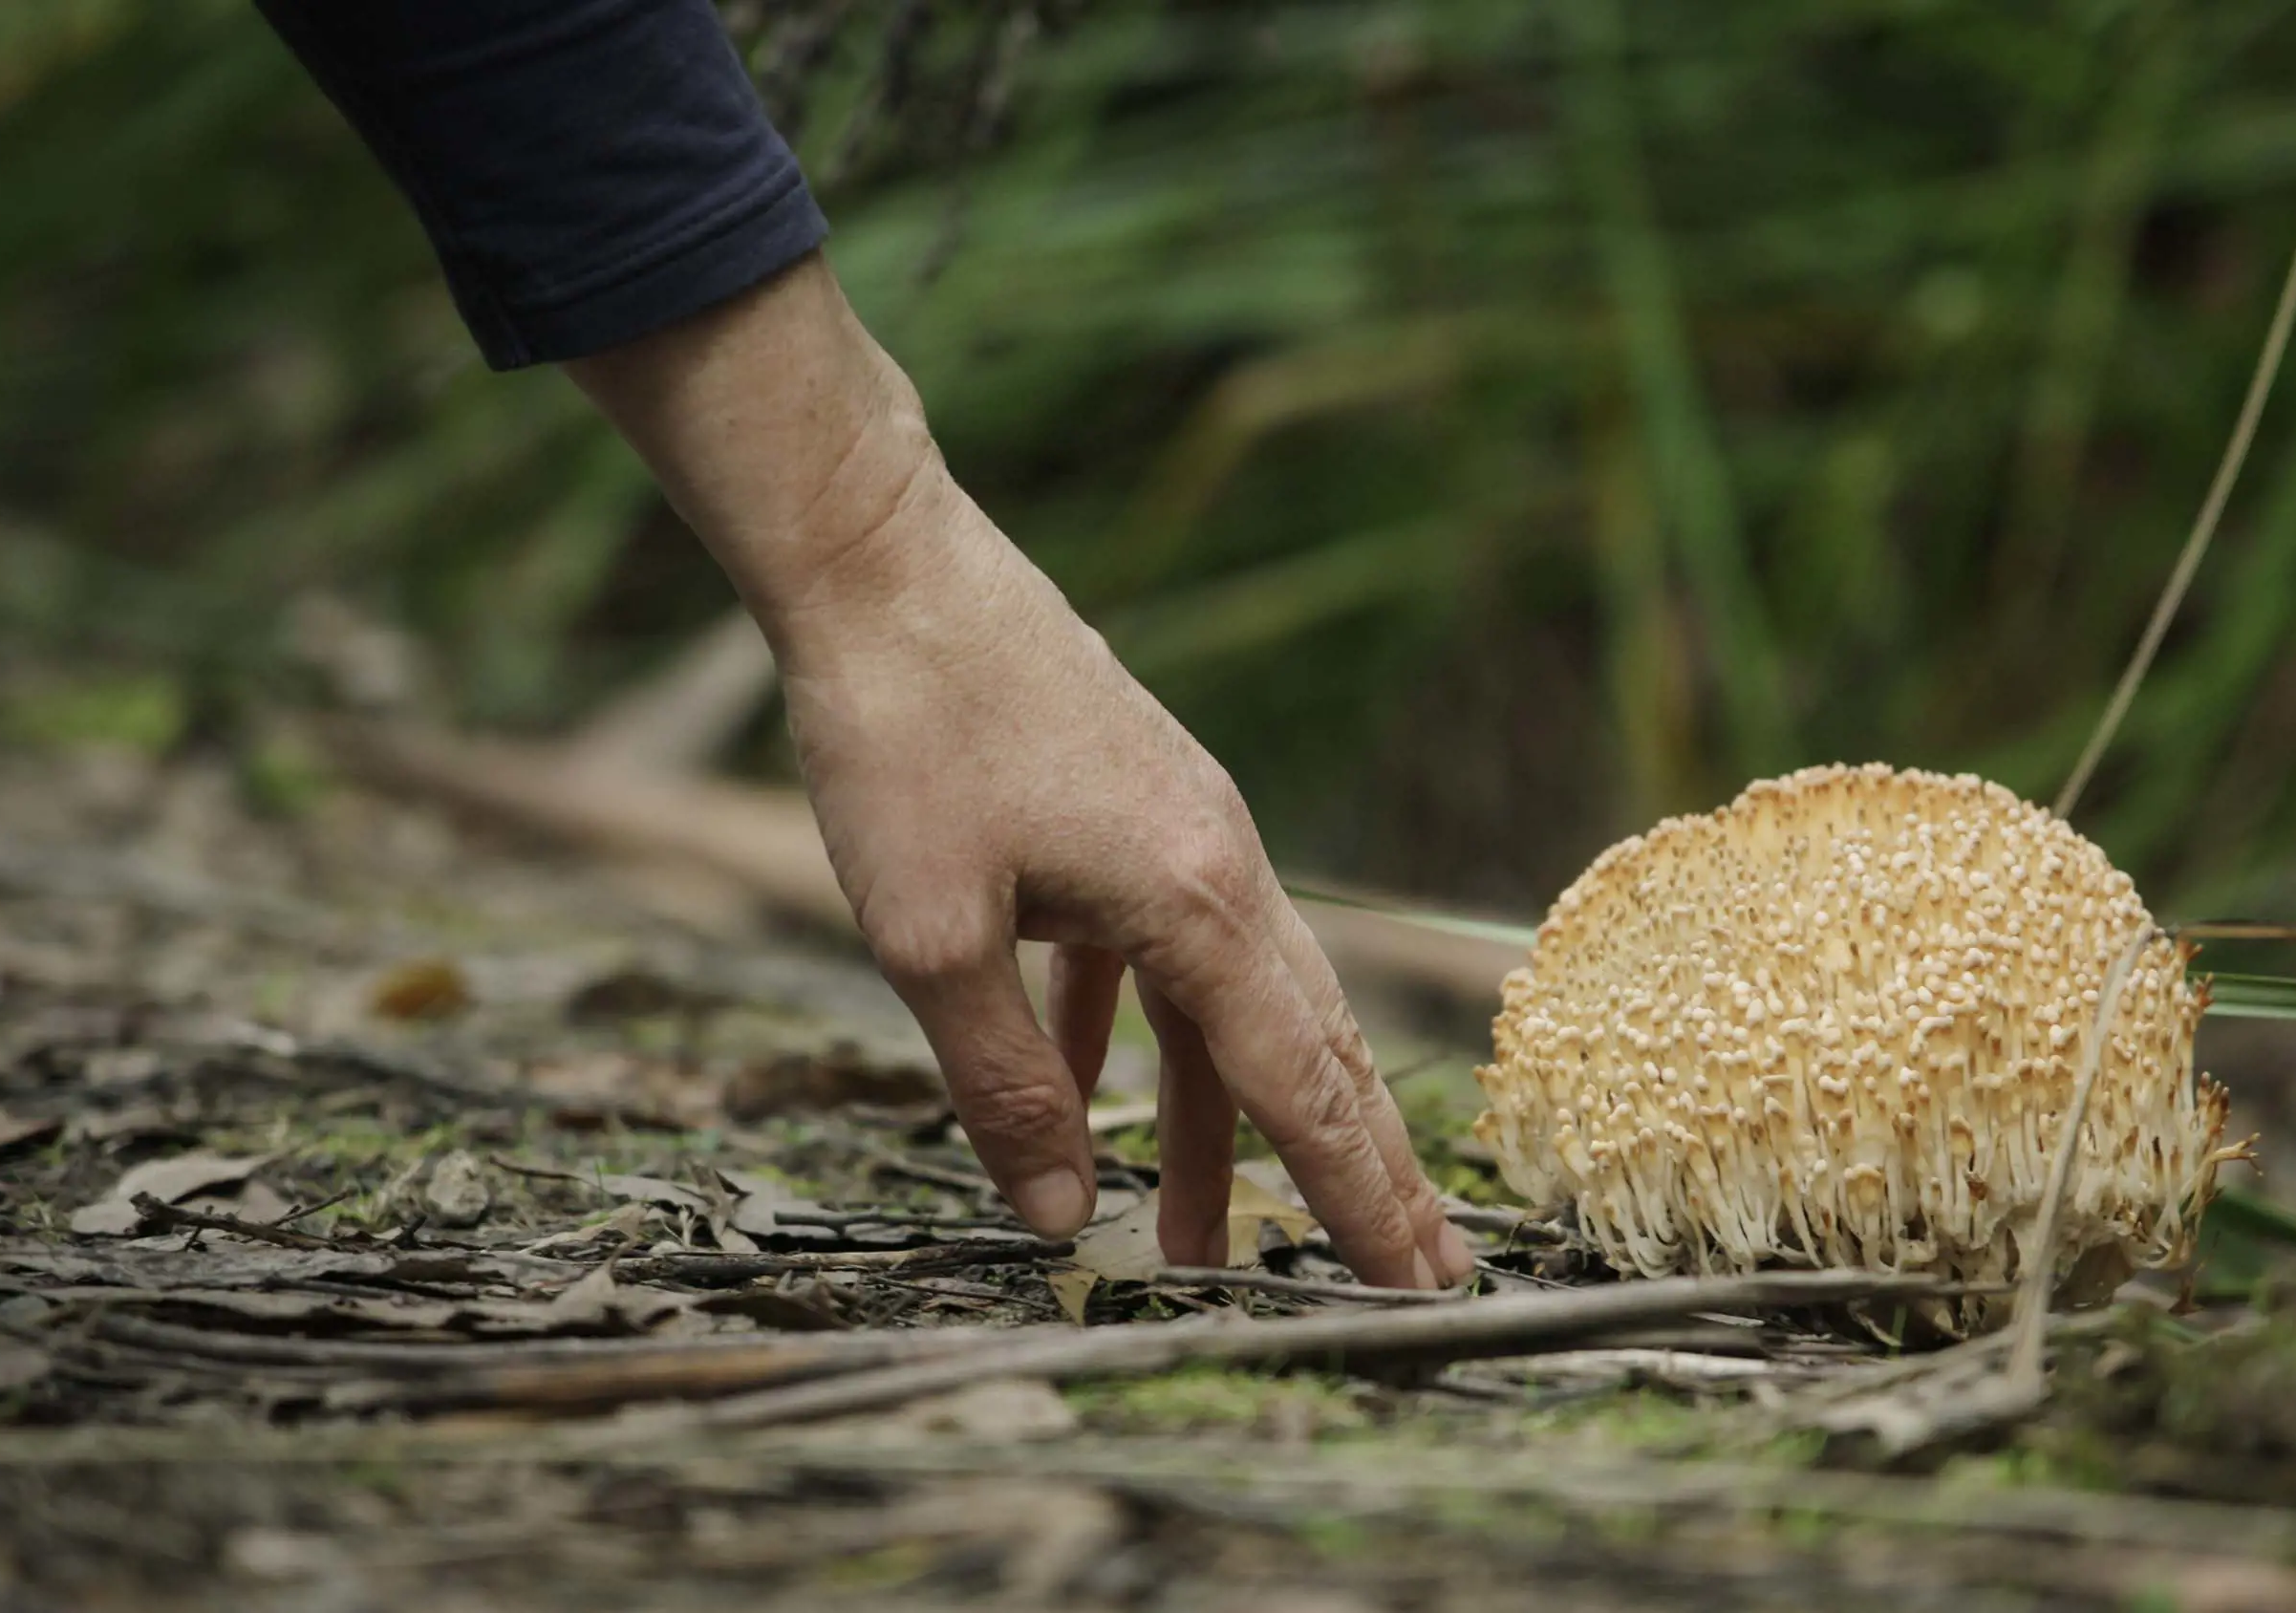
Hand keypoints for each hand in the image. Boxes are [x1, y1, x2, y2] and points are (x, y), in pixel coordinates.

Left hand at [567, 254, 1469, 1288]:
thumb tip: (1055, 1218)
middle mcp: (1218, 864)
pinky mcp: (1126, 808)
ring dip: (1216, 1122)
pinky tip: (1084, 1089)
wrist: (879, 561)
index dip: (1355, 1195)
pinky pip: (1150, 954)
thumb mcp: (929, 938)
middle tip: (1406, 1276)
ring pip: (1225, 1006)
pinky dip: (1130, 1035)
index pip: (1301, 1082)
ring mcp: (1179, 830)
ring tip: (1190, 1239)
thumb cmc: (903, 736)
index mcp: (1196, 898)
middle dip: (1350, 1169)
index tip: (1416, 1285)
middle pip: (1306, 1046)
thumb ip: (1000, 1086)